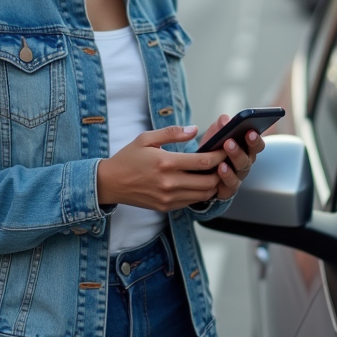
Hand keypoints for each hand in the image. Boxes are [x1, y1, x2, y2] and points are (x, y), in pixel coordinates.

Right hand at [97, 125, 225, 210]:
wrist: (110, 183)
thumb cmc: (128, 158)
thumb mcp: (146, 138)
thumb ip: (172, 133)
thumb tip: (194, 129)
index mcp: (166, 162)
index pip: (203, 161)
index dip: (220, 155)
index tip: (226, 148)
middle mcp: (169, 183)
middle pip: (209, 181)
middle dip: (222, 171)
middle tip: (225, 161)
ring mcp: (168, 197)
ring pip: (203, 194)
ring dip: (213, 184)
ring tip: (216, 172)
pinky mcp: (166, 207)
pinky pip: (192, 202)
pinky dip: (200, 193)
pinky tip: (200, 182)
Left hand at [200, 113, 266, 200]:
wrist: (198, 171)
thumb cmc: (212, 150)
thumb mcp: (215, 134)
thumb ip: (221, 125)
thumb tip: (225, 121)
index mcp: (246, 149)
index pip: (257, 145)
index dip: (256, 139)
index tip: (250, 131)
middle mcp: (244, 163)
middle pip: (249, 157)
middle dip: (241, 148)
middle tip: (231, 141)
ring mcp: (237, 177)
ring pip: (241, 170)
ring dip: (234, 159)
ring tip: (226, 150)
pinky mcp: (228, 189)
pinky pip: (230, 184)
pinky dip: (226, 175)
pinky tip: (220, 167)